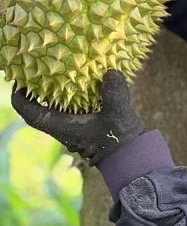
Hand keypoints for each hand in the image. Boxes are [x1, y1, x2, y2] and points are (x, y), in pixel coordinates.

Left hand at [11, 71, 144, 165]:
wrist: (131, 156)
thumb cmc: (120, 139)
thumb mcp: (119, 113)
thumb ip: (114, 93)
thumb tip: (110, 72)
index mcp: (63, 127)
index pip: (31, 114)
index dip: (20, 98)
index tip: (18, 80)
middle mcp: (63, 129)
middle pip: (37, 109)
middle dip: (32, 91)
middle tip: (35, 69)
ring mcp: (72, 129)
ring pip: (51, 109)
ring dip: (48, 93)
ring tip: (53, 72)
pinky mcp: (82, 126)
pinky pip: (66, 109)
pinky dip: (65, 96)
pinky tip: (76, 82)